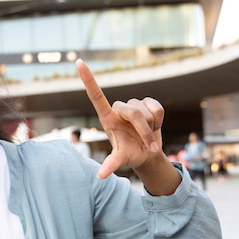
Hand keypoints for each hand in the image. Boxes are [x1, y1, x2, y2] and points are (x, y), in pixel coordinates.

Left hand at [76, 59, 164, 178]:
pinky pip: (158, 108)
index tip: (78, 62)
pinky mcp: (148, 103)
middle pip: (133, 111)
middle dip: (144, 130)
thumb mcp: (120, 160)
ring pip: (147, 111)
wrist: (148, 154)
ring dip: (151, 128)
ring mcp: (134, 105)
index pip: (96, 95)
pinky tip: (155, 127)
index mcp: (107, 118)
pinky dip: (160, 121)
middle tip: (148, 146)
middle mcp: (118, 109)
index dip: (88, 79)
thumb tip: (100, 176)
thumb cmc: (130, 155)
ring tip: (148, 138)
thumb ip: (111, 164)